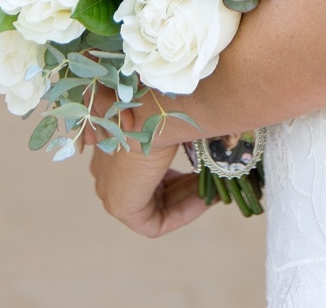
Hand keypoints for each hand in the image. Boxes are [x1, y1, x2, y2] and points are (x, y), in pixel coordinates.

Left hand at [89, 107, 209, 238]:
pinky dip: (182, 214)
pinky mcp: (119, 206)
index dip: (174, 172)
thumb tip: (218, 132)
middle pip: (149, 188)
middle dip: (182, 186)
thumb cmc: (164, 102)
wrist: (152, 107)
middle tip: (210, 180)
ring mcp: (110, 188)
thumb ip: (185, 127)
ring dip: (186, 198)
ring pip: (153, 205)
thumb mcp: (175, 114)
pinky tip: (206, 198)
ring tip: (214, 190)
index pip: (143, 167)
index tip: (201, 168)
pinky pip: (154, 222)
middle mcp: (107, 168)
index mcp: (113, 143)